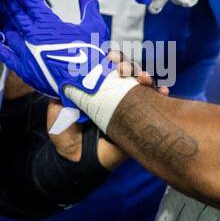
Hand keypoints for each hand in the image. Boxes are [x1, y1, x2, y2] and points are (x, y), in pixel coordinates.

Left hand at [0, 0, 116, 109]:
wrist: (85, 85)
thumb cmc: (90, 57)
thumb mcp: (94, 27)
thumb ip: (88, 7)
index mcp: (48, 23)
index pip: (28, 0)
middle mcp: (32, 35)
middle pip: (15, 11)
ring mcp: (25, 52)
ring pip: (8, 28)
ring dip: (4, 15)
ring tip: (1, 5)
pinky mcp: (22, 68)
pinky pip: (3, 53)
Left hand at [46, 53, 166, 168]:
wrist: (76, 163)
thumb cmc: (67, 137)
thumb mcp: (57, 114)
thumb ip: (59, 99)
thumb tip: (60, 81)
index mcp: (97, 89)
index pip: (107, 68)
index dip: (111, 59)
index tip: (109, 56)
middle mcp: (114, 95)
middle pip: (128, 73)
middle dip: (129, 65)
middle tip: (124, 68)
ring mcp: (128, 108)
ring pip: (142, 86)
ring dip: (146, 77)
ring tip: (143, 78)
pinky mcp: (138, 123)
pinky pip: (154, 107)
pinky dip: (160, 96)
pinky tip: (162, 91)